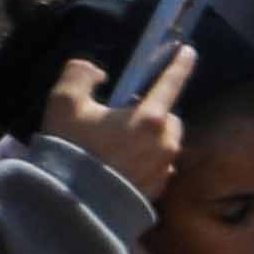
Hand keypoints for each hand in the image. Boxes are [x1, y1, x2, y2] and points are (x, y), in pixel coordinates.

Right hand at [39, 49, 191, 208]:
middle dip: (150, 111)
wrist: (74, 202)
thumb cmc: (71, 147)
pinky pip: (158, 166)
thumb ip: (81, 74)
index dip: (178, 65)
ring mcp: (165, 169)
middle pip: (167, 116)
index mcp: (150, 118)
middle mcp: (166, 143)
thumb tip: (98, 73)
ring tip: (117, 142)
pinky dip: (145, 159)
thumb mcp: (65, 100)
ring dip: (149, 136)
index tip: (188, 51)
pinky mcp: (159, 189)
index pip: (170, 84)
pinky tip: (120, 164)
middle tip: (120, 115)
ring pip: (165, 142)